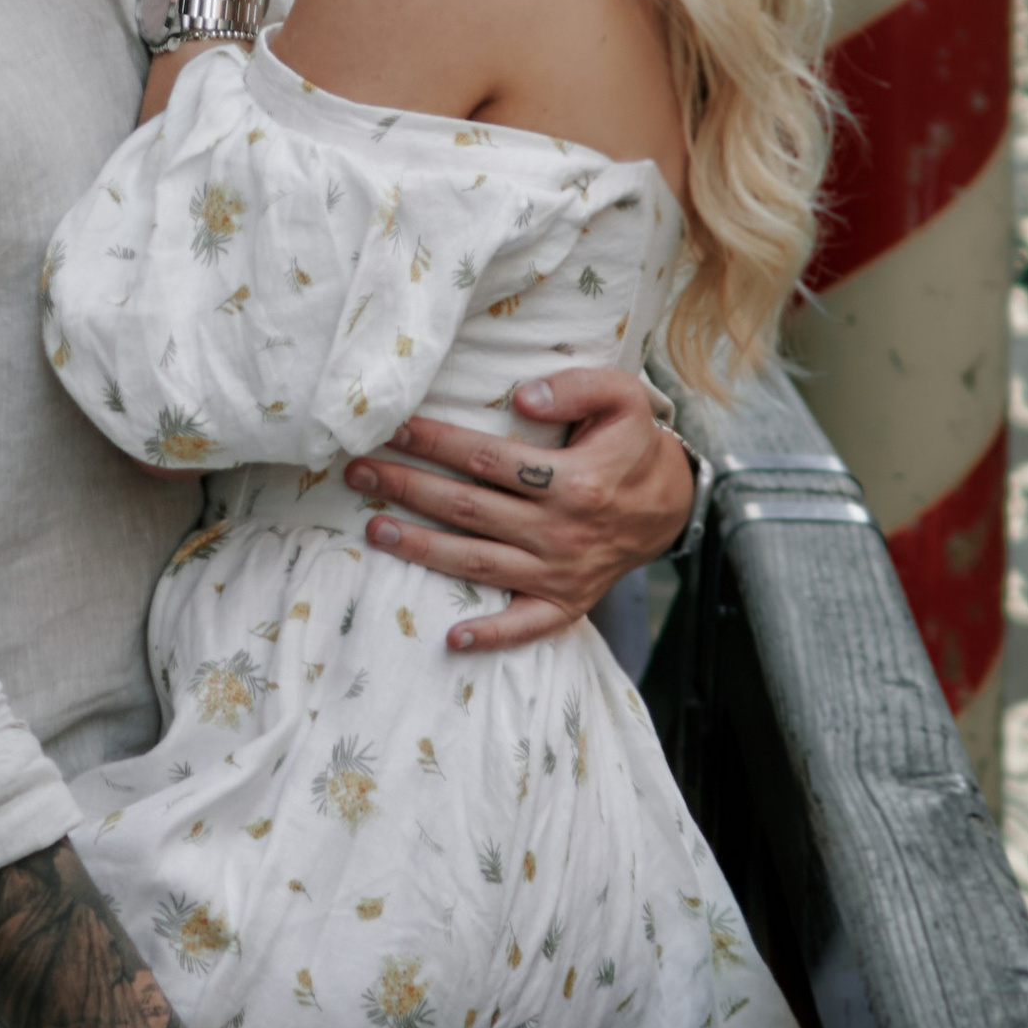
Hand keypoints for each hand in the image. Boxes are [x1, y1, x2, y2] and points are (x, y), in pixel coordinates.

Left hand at [346, 365, 695, 654]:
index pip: (488, 459)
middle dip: (408, 488)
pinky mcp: (564, 603)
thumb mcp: (624, 398)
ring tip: (374, 528)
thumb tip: (521, 396)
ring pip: (477, 562)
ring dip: (421, 548)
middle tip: (358, 471)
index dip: (437, 442)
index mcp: (574, 481)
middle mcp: (561, 531)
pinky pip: (524, 626)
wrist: (669, 506)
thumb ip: (576, 387)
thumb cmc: (633, 444)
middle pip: (469, 509)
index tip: (394, 428)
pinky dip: (489, 637)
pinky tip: (450, 639)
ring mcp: (560, 573)